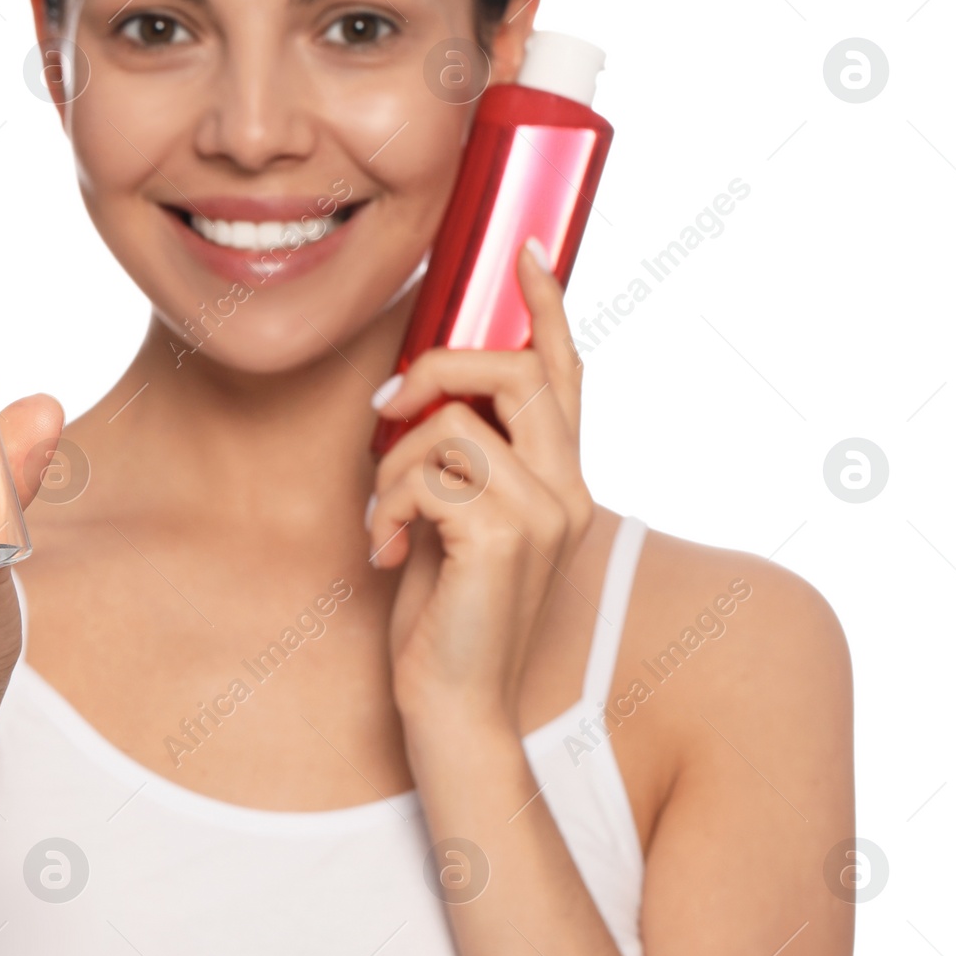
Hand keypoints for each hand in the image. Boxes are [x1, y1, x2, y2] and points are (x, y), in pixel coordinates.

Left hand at [366, 240, 594, 734]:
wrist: (453, 704)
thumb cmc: (445, 610)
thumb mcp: (457, 518)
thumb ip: (463, 457)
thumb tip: (421, 390)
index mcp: (561, 479)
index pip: (567, 373)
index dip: (547, 307)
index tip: (527, 251)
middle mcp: (568, 488)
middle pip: (512, 370)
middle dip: (436, 369)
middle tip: (387, 406)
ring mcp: (545, 512)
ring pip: (452, 420)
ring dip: (393, 464)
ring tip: (388, 519)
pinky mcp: (505, 534)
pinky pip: (427, 469)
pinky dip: (389, 503)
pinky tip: (388, 550)